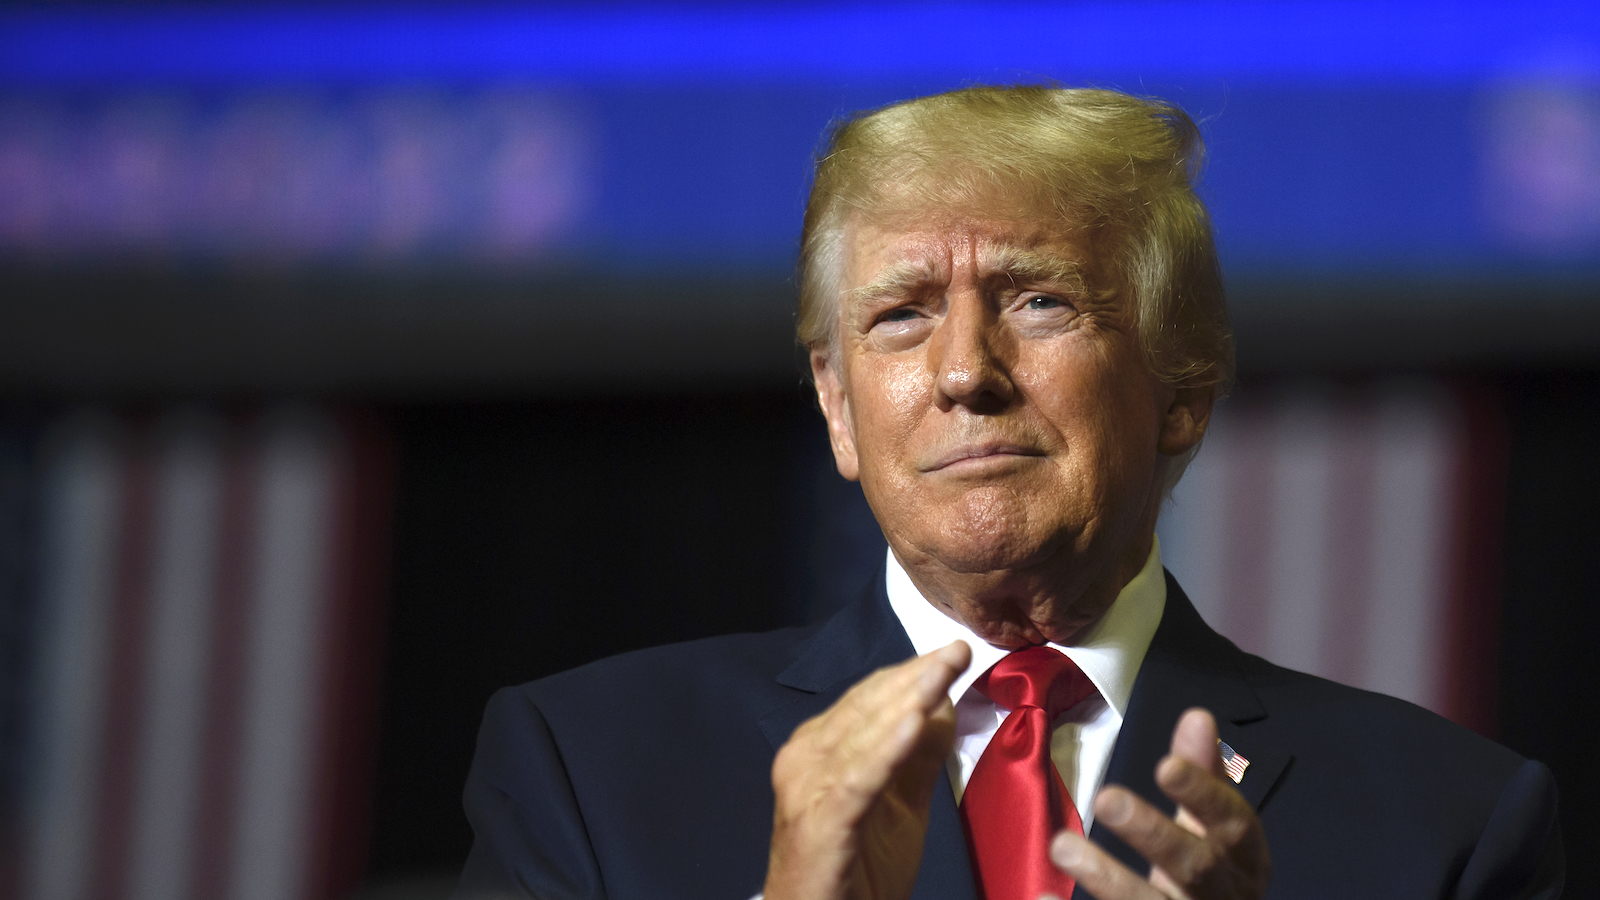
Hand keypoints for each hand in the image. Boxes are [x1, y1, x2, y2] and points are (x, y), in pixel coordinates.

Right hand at [763, 641, 971, 899]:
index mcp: (821, 748)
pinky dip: (885, 749)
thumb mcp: (899, 803)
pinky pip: (857, 781)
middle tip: (957, 649)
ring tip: (942, 671)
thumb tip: (944, 701)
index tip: (955, 651)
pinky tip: (914, 723)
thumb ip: (918, 755)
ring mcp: (807, 789)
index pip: (869, 698)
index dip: (913, 673)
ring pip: (862, 734)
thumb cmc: (855, 870)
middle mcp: (805, 758)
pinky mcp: (818, 823)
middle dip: (915, 676)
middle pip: (866, 707)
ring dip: (905, 700)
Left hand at [1046, 708, 1270, 899]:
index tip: (1164, 764)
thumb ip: (1203, 776)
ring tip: (1061, 845)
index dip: (1202, 795)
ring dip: (1107, 877)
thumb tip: (1197, 715)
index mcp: (1245, 863)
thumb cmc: (1209, 878)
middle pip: (1195, 868)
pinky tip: (1040, 897)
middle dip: (1153, 833)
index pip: (1235, 825)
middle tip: (1107, 797)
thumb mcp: (1212, 830)